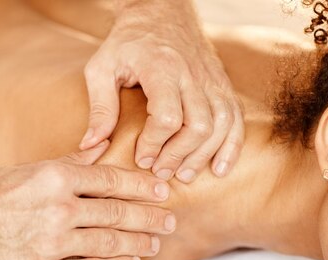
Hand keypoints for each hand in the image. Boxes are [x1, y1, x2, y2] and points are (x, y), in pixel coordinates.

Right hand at [0, 141, 175, 259]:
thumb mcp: (25, 171)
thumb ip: (67, 163)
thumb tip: (101, 148)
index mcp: (55, 178)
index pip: (113, 180)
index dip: (143, 186)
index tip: (163, 191)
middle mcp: (58, 209)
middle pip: (119, 213)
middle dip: (151, 217)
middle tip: (172, 220)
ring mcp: (50, 244)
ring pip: (110, 243)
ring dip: (139, 242)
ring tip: (156, 242)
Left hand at [79, 1, 243, 182]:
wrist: (161, 11)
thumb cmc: (128, 42)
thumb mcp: (102, 67)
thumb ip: (99, 106)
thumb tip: (91, 145)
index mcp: (161, 68)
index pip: (167, 116)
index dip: (154, 143)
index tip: (141, 157)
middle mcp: (192, 75)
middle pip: (198, 125)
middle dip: (179, 155)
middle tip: (161, 172)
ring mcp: (211, 80)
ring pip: (220, 125)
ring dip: (204, 155)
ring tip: (185, 175)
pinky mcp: (222, 84)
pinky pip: (236, 118)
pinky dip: (232, 145)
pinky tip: (220, 167)